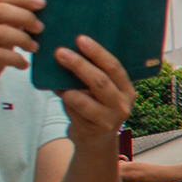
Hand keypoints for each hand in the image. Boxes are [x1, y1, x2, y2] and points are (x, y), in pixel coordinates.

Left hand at [48, 37, 135, 152]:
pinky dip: (63, 98)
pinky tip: (56, 91)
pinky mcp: (94, 129)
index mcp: (126, 89)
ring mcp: (110, 119)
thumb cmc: (94, 110)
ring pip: (84, 97)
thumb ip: (90, 77)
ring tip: (55, 71)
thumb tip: (67, 52)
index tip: (80, 39)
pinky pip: (74, 110)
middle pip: (100, 80)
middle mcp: (122, 104)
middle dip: (79, 64)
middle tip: (61, 52)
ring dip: (67, 83)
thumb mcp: (99, 93)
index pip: (114, 67)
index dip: (97, 52)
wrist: (95, 142)